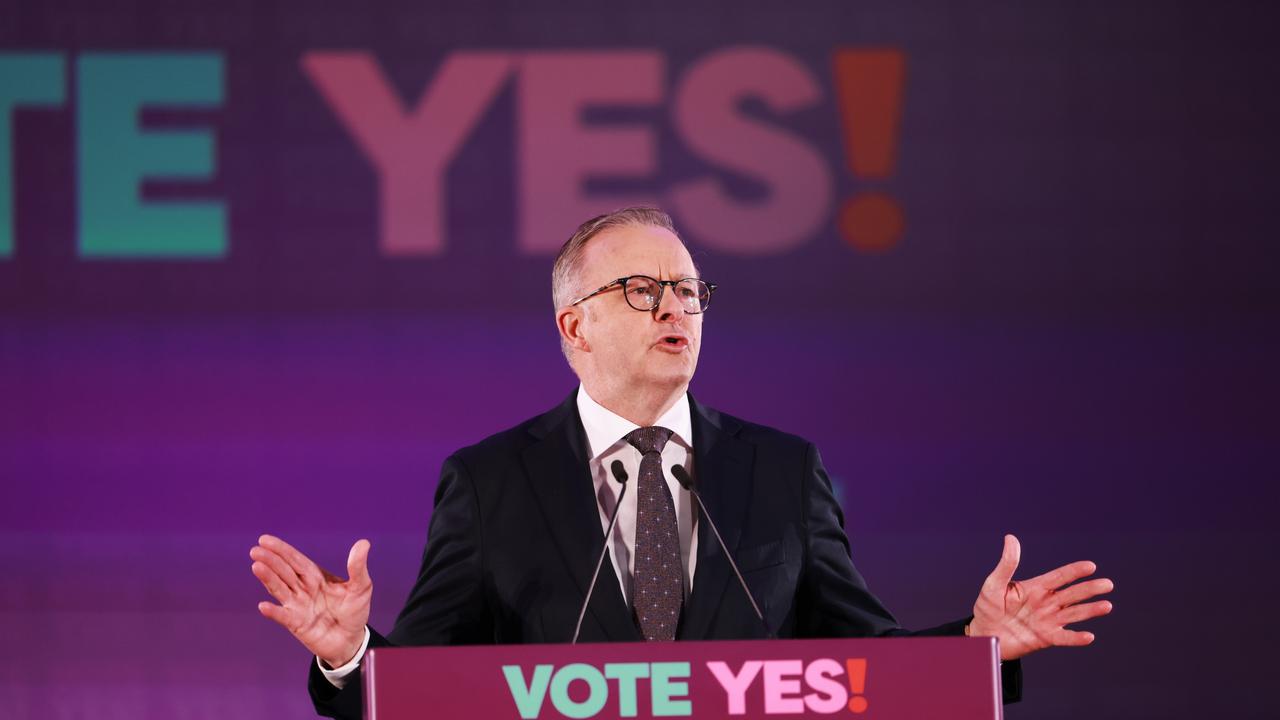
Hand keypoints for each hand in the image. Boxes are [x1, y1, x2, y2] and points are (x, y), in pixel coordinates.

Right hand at [250, 534, 372, 667]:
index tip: (265, 540)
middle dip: (271, 560)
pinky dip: (274, 612)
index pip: (296, 560)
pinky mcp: (297, 624)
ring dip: (268, 579)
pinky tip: (263, 606)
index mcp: (316, 577)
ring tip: (256, 567)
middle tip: (255, 551)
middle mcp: (303, 589)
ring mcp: (298, 606)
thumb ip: (358, 567)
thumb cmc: (355, 611)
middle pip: (284, 571)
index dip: (281, 550)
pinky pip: (283, 617)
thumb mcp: (361, 587)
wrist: (352, 640)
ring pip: (280, 589)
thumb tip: (364, 542)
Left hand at [968, 534, 1113, 660]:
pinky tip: (1089, 636)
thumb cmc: (988, 607)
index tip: (1091, 566)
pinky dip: (1076, 638)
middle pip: (1071, 594)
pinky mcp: (1045, 638)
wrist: (984, 633)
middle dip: (1089, 589)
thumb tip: (1011, 538)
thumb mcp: (994, 583)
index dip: (1074, 571)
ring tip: (1107, 605)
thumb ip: (1006, 564)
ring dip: (1090, 610)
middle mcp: (1046, 603)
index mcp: (1036, 588)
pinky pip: (1063, 638)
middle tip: (1108, 584)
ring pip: (1073, 614)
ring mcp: (1048, 621)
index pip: (1059, 577)